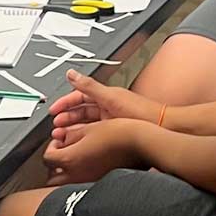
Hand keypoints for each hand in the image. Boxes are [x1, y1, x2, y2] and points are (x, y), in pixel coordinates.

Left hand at [44, 118, 148, 185]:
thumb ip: (70, 136)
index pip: (47, 158)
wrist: (140, 144)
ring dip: (64, 173)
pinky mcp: (99, 183)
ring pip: (65, 185)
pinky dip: (78, 177)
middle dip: (53, 165)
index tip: (59, 140)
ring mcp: (88, 181)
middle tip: (60, 154)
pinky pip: (81, 184)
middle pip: (51, 177)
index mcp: (70, 160)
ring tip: (73, 160)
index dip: (51, 146)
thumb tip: (62, 138)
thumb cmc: (118, 135)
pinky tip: (88, 165)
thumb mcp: (89, 129)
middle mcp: (77, 175)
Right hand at [48, 69, 162, 137]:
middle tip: (55, 125)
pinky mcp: (113, 131)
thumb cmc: (142, 112)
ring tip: (61, 136)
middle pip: (80, 110)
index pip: (79, 96)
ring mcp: (110, 120)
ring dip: (72, 128)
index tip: (54, 110)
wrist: (161, 127)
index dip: (65, 102)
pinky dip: (82, 136)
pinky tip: (76, 142)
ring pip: (85, 123)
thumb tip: (72, 74)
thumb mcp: (110, 97)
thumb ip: (89, 86)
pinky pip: (92, 132)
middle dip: (66, 117)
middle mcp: (106, 106)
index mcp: (105, 95)